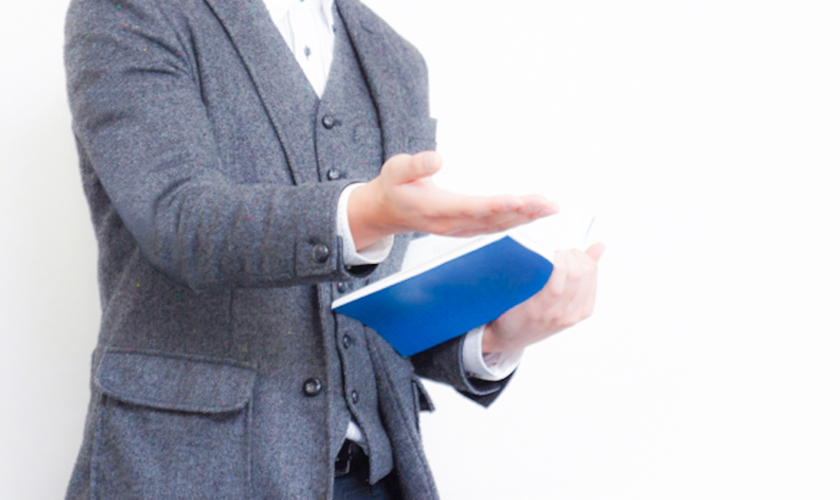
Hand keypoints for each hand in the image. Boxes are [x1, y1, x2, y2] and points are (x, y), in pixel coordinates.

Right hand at [348, 151, 557, 248]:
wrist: (390, 211)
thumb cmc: (395, 187)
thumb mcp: (395, 170)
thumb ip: (415, 165)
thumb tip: (436, 159)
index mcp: (435, 209)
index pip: (470, 207)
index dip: (494, 205)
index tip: (517, 199)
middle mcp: (452, 223)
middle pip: (492, 219)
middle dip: (522, 212)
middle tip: (547, 203)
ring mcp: (461, 229)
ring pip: (498, 226)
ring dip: (526, 218)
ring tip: (549, 208)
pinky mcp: (468, 228)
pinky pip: (497, 227)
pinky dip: (518, 221)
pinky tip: (534, 213)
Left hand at [482, 243, 604, 353]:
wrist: (507, 336)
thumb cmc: (535, 314)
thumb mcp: (562, 298)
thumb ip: (580, 274)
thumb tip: (600, 246)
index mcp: (583, 308)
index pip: (592, 271)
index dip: (580, 254)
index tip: (566, 252)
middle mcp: (573, 313)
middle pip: (585, 271)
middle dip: (573, 254)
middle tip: (558, 252)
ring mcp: (557, 314)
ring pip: (574, 276)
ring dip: (565, 257)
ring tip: (553, 254)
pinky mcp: (538, 312)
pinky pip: (554, 287)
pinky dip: (556, 268)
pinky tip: (551, 260)